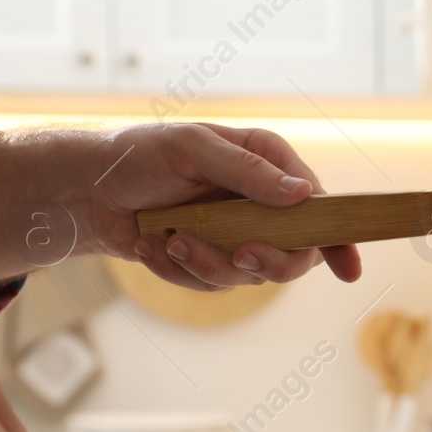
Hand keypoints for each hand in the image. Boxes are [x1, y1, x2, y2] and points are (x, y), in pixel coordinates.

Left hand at [0, 122, 362, 289]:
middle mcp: (259, 203)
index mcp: (266, 164)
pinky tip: (153, 245)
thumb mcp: (192, 148)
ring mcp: (233, 235)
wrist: (82, 190)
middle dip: (267, 260)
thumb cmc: (135, 154)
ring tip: (169, 239)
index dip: (338, 238)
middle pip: (294, 253)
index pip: (318, 206)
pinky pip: (209, 283)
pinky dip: (178, 269)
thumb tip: (304, 194)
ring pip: (248, 275)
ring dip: (207, 262)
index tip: (348, 269)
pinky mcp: (206, 260)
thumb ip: (249, 172)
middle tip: (239, 253)